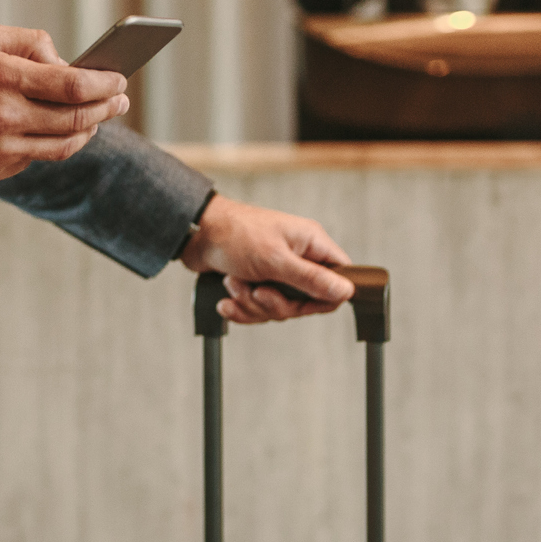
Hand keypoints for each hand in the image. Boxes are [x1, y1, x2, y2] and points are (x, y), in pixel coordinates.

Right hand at [0, 22, 130, 187]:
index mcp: (2, 78)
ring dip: (85, 132)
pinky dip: (45, 144)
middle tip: (121, 100)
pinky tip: (47, 130)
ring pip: (60, 147)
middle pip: (76, 120)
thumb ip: (28, 43)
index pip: (73, 86)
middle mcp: (2, 119)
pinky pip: (31, 160)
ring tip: (95, 119)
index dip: (105, 84)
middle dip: (107, 109)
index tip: (121, 80)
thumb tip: (66, 62)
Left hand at [179, 194, 352, 323]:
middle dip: (275, 303)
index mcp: (311, 243)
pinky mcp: (257, 281)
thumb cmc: (235, 234)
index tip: (300, 302)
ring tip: (234, 284)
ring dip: (252, 303)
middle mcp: (297, 257)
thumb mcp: (275, 259)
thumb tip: (346, 291)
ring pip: (279, 307)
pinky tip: (226, 300)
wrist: (194, 233)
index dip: (324, 297)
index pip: (339, 278)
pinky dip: (241, 307)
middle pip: (305, 301)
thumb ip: (311, 278)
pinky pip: (258, 308)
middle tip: (257, 292)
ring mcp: (276, 271)